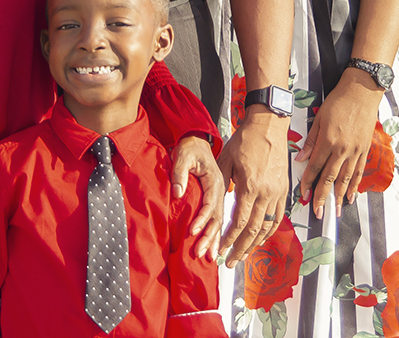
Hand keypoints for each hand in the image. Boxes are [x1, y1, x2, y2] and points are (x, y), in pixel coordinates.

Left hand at [169, 135, 223, 259]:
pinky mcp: (217, 199)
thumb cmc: (190, 148)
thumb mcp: (183, 155)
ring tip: (210, 258)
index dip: (202, 219)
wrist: (197, 140)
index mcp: (215, 180)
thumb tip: (177, 193)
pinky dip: (218, 235)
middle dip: (209, 237)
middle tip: (201, 253)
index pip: (210, 204)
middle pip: (217, 217)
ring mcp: (221, 195)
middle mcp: (221, 190)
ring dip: (215, 240)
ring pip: (220, 221)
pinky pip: (219, 219)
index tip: (192, 231)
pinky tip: (216, 248)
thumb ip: (180, 173)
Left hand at [215, 109, 290, 266]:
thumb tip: (213, 207)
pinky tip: (261, 239)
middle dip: (241, 248)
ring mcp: (278, 192)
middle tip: (230, 262)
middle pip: (254, 230)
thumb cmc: (245, 140)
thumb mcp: (226, 161)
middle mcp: (267, 192)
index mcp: (250, 186)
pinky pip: (278, 217)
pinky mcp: (285, 190)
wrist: (268, 125)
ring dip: (256, 244)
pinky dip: (270, 231)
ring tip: (244, 255)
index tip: (220, 250)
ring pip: (268, 227)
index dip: (229, 239)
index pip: (239, 222)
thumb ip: (221, 186)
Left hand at [295, 75, 382, 218]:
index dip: (308, 183)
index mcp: (328, 141)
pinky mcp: (365, 149)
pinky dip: (354, 186)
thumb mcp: (320, 118)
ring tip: (334, 211)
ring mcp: (355, 151)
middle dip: (322, 197)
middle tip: (318, 213)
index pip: (315, 168)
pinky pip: (359, 172)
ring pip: (345, 179)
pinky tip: (350, 196)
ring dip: (339, 196)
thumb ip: (311, 140)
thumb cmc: (338, 101)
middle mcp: (342, 149)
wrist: (362, 91)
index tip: (303, 196)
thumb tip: (301, 159)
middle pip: (329, 178)